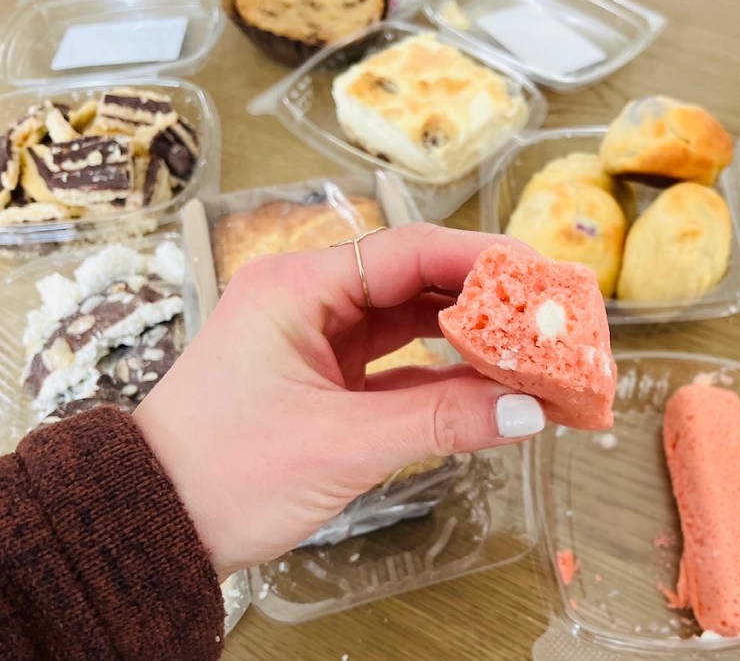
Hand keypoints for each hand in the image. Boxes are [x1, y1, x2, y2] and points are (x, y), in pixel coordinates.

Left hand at [133, 224, 545, 579]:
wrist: (154, 526)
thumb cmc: (222, 473)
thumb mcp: (339, 445)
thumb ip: (441, 424)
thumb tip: (528, 412)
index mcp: (298, 288)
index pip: (408, 250)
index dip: (481, 259)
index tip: (539, 275)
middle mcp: (310, 302)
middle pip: (417, 283)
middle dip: (485, 302)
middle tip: (548, 317)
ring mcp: (319, 342)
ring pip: (412, 326)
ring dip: (470, 342)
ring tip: (532, 353)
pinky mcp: (327, 382)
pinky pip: (400, 369)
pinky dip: (445, 381)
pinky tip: (492, 391)